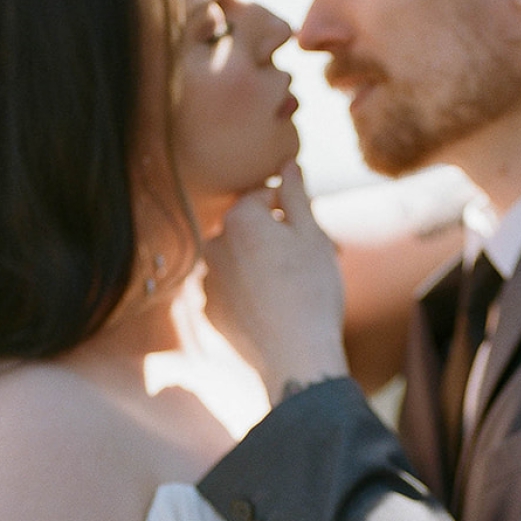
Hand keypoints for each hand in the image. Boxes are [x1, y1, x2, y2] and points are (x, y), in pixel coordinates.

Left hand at [203, 162, 348, 404]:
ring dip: (260, 265)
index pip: (264, 197)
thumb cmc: (311, 291)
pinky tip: (274, 310)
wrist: (295, 356)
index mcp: (239, 219)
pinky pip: (231, 291)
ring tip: (292, 290)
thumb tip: (288, 163)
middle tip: (306, 263)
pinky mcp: (210, 313)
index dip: (290, 211)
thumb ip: (296, 194)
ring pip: (238, 261)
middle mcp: (214, 245)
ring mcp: (208, 282)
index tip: (310, 233)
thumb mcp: (313, 235)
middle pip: (248, 229)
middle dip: (273, 238)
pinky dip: (249, 294)